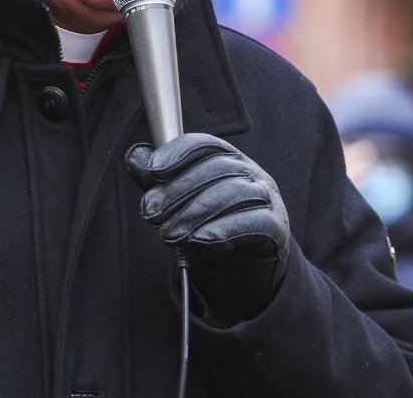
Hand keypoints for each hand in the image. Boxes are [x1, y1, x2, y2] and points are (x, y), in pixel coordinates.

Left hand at [125, 133, 290, 321]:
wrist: (250, 269)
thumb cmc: (212, 226)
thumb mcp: (182, 203)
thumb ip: (160, 182)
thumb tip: (135, 157)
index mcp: (227, 158)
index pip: (204, 144)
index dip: (177, 152)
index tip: (153, 170)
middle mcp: (250, 171)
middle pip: (215, 168)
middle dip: (177, 191)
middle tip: (151, 215)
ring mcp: (267, 197)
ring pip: (234, 192)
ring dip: (195, 212)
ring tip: (169, 234)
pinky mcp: (276, 228)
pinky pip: (255, 222)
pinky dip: (224, 229)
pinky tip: (201, 240)